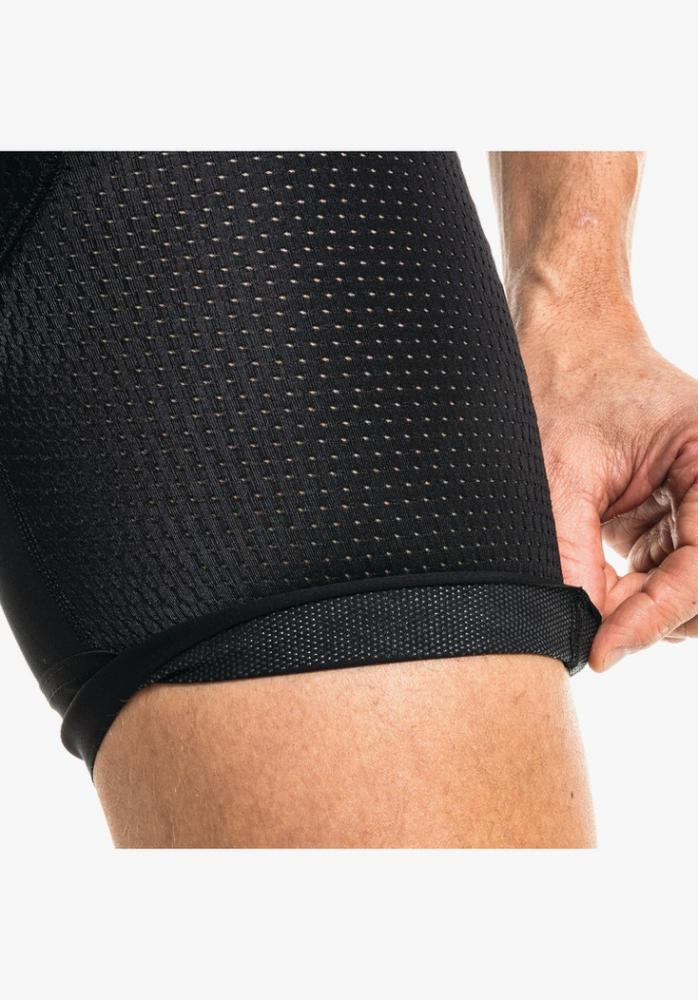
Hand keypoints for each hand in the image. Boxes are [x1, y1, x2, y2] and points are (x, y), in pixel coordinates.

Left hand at [519, 298, 697, 669]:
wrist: (561, 342)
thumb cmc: (564, 383)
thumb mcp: (561, 471)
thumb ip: (573, 552)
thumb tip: (580, 627)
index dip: (656, 615)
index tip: (603, 650)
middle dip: (655, 614)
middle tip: (594, 628)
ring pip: (693, 589)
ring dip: (645, 609)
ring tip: (592, 596)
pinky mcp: (678, 514)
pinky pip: (671, 574)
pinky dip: (636, 593)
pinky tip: (601, 582)